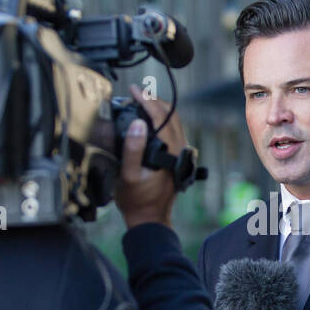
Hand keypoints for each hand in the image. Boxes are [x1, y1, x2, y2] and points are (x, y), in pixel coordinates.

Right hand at [115, 84, 189, 229]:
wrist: (149, 218)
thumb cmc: (136, 200)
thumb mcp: (128, 174)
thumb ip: (132, 149)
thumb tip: (138, 123)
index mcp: (171, 151)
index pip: (162, 116)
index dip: (147, 100)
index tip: (133, 90)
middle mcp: (180, 150)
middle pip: (171, 115)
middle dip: (153, 101)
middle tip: (135, 93)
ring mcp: (181, 154)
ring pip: (173, 122)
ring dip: (157, 110)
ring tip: (139, 102)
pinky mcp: (177, 158)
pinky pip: (172, 132)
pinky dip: (161, 121)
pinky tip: (147, 120)